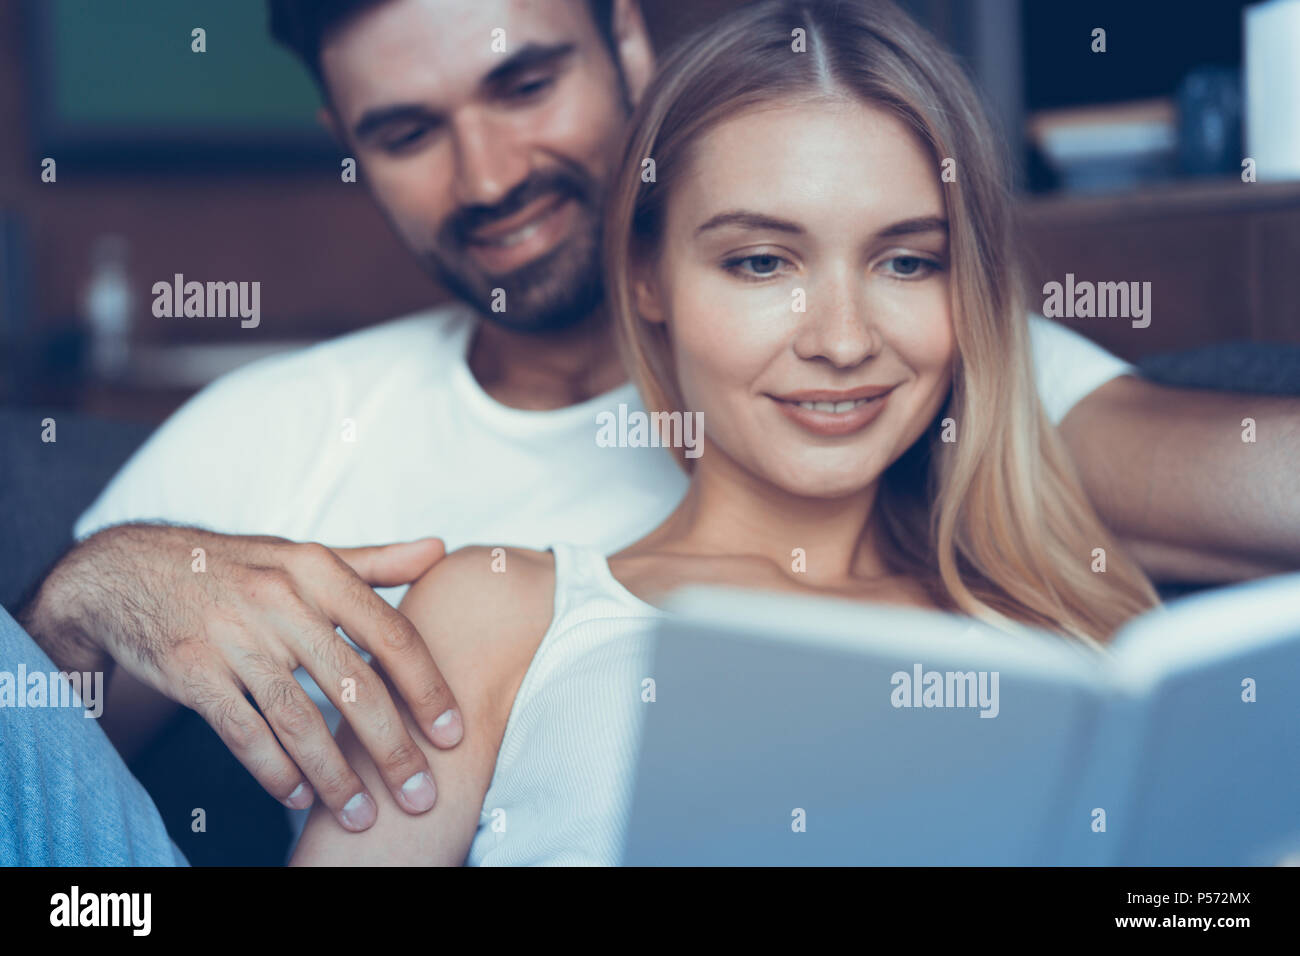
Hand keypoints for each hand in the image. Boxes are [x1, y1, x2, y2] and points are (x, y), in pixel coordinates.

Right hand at [27, 525, 460, 830]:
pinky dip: (274, 770)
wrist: (128, 572)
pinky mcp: (190, 669)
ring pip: (299, 719)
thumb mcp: (302, 555)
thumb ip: (373, 561)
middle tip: (420, 794)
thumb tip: (439, 550)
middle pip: (353, 686)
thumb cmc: (236, 568)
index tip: (453, 734)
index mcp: (317, 570)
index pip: (391, 635)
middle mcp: (280, 599)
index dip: (428, 688)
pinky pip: (243, 731)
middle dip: (392, 749)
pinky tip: (298, 797)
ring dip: (334, 777)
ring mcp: (233, 635)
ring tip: (362, 816)